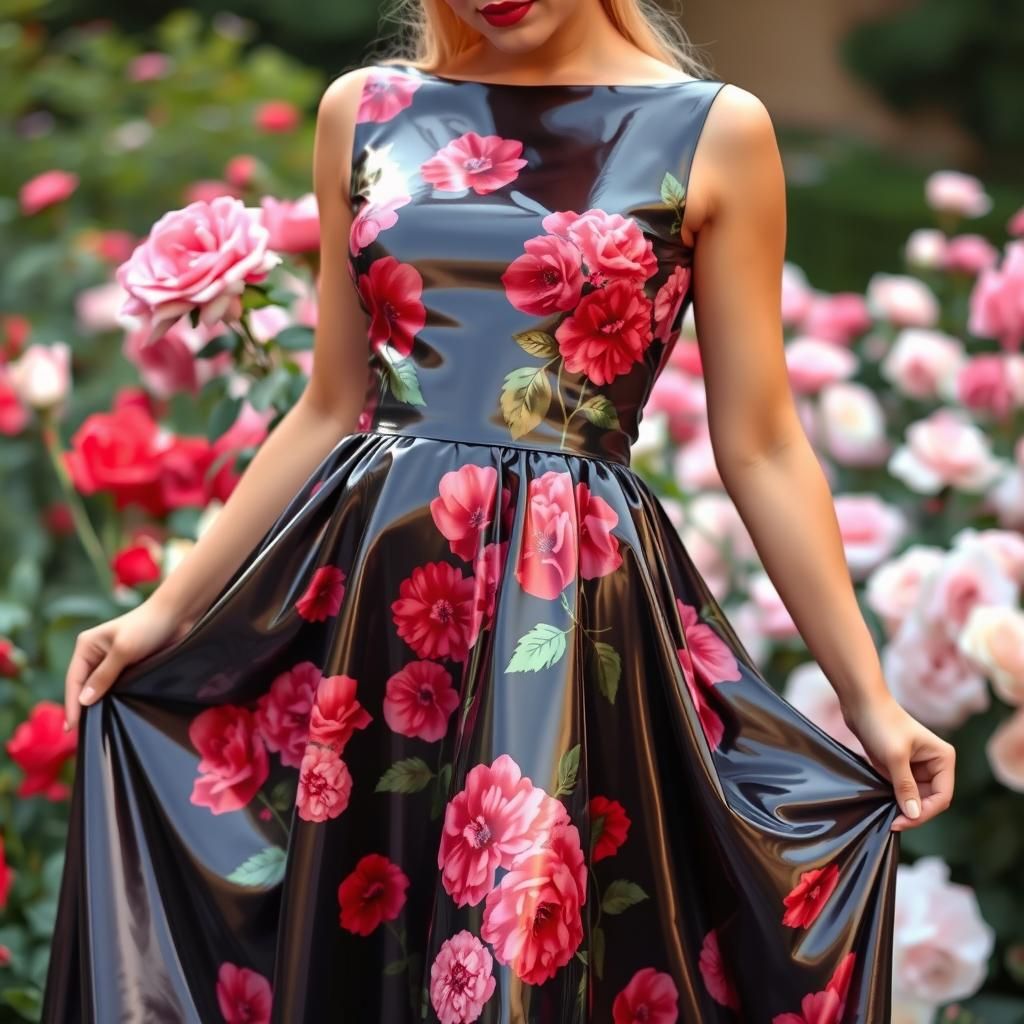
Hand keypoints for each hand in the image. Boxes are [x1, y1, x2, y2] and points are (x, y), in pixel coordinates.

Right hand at [63, 599, 196, 731]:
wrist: (177, 615)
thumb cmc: (148, 626)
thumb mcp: (123, 650)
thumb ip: (104, 676)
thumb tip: (84, 700)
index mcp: (87, 646)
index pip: (74, 680)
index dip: (72, 704)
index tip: (72, 728)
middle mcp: (96, 654)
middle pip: (84, 686)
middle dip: (83, 707)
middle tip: (82, 734)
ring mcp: (113, 661)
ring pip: (101, 688)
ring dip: (100, 705)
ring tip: (97, 729)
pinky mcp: (129, 666)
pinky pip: (117, 687)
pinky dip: (114, 699)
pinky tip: (115, 713)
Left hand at [841, 692, 955, 831]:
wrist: (860, 702)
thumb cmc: (881, 723)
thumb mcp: (895, 757)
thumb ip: (905, 786)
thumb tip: (913, 814)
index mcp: (943, 759)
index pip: (942, 797)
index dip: (924, 812)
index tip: (901, 821)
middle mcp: (934, 764)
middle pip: (929, 800)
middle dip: (912, 812)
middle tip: (891, 822)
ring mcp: (916, 766)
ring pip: (915, 797)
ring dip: (903, 807)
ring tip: (886, 815)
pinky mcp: (899, 767)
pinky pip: (901, 790)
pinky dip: (893, 798)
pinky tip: (882, 804)